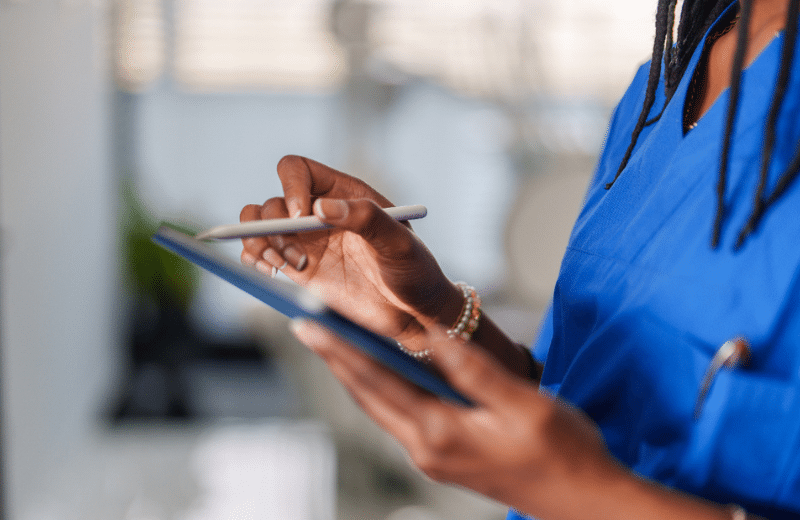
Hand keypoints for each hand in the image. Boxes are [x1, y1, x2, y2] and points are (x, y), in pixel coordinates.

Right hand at [240, 156, 462, 348]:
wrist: (414, 313)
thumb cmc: (415, 271)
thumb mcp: (400, 242)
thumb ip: (367, 218)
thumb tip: (322, 207)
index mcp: (344, 193)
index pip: (298, 170)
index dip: (290, 186)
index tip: (300, 216)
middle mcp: (320, 213)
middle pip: (273, 202)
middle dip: (272, 225)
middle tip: (294, 256)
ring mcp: (306, 242)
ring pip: (259, 226)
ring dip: (257, 241)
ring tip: (279, 265)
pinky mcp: (299, 270)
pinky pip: (261, 254)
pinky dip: (253, 259)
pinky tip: (268, 272)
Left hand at [290, 320, 623, 519]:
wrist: (584, 499)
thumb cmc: (561, 450)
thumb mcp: (520, 402)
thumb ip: (471, 368)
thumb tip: (428, 335)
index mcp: (439, 433)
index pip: (376, 381)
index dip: (340, 348)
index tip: (309, 323)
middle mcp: (426, 448)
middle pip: (367, 394)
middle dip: (335, 357)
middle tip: (306, 324)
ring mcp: (432, 456)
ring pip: (380, 406)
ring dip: (355, 372)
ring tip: (333, 341)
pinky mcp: (444, 456)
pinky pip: (400, 414)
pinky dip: (381, 386)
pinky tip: (379, 369)